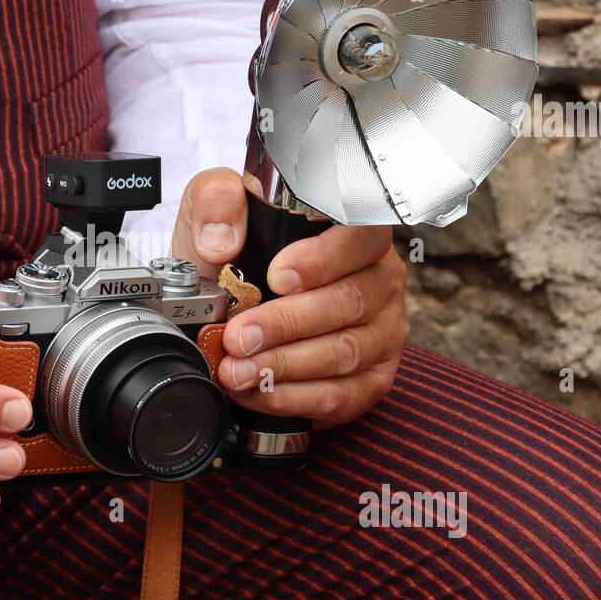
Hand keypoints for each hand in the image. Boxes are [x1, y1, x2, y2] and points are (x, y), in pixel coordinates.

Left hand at [169, 169, 407, 427]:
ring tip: (237, 369)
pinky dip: (293, 398)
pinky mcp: (372, 379)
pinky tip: (258, 391)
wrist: (229, 302)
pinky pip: (341, 395)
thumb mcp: (217, 207)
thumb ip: (218, 201)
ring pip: (344, 353)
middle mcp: (380, 280)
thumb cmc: (237, 254)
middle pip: (349, 303)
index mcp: (355, 233)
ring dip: (284, 366)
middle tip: (238, 337)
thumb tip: (221, 241)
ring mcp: (383, 332)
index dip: (323, 258)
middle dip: (285, 325)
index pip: (360, 237)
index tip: (277, 276)